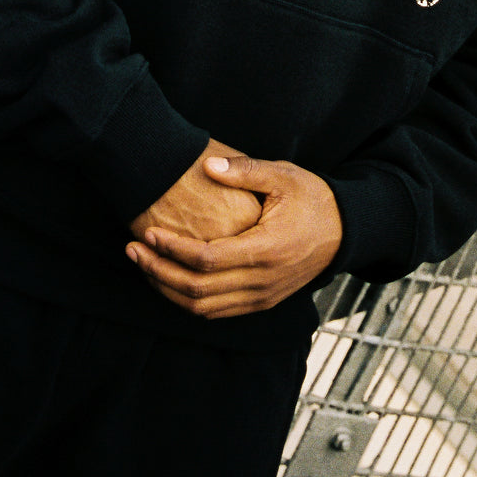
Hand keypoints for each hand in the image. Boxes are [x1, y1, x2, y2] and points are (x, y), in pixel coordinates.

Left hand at [126, 154, 342, 318]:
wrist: (344, 230)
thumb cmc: (312, 198)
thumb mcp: (283, 175)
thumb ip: (245, 171)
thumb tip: (208, 165)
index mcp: (267, 249)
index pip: (207, 259)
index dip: (173, 249)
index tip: (148, 233)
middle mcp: (262, 281)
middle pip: (198, 290)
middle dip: (158, 272)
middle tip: (132, 251)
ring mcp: (262, 297)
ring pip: (203, 307)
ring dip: (168, 290)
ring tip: (143, 266)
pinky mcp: (261, 303)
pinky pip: (217, 312)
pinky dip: (188, 300)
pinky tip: (169, 280)